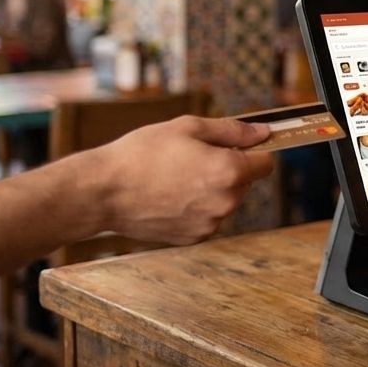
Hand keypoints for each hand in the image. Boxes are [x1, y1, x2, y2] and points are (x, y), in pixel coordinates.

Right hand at [94, 116, 273, 244]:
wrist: (101, 192)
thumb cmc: (142, 154)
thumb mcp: (188, 127)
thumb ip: (232, 130)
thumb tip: (263, 133)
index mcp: (229, 171)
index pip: (265, 163)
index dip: (253, 152)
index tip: (238, 148)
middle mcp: (225, 202)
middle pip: (245, 182)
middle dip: (229, 170)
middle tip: (192, 159)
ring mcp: (210, 224)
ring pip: (225, 201)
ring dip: (212, 190)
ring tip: (175, 178)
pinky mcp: (194, 238)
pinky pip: (207, 218)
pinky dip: (196, 208)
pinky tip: (170, 197)